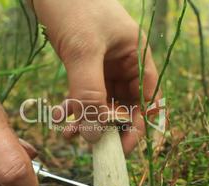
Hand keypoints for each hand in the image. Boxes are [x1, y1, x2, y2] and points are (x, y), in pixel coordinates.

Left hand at [34, 0, 159, 152]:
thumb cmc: (74, 6)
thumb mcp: (83, 50)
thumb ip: (89, 93)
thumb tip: (94, 134)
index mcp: (136, 56)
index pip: (146, 99)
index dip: (138, 126)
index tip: (121, 148)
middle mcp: (123, 62)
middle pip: (123, 104)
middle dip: (107, 126)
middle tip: (90, 143)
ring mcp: (103, 64)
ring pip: (101, 101)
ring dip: (88, 119)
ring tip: (70, 131)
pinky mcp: (84, 64)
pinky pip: (83, 93)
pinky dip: (75, 106)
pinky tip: (62, 115)